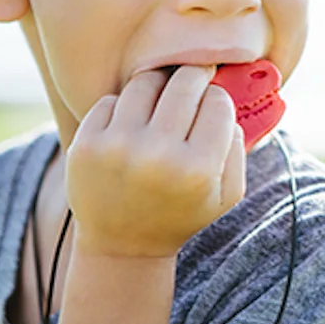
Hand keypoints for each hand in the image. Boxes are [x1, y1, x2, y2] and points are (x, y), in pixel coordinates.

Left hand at [65, 65, 246, 258]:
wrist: (122, 246)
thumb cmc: (182, 213)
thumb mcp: (227, 194)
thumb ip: (238, 146)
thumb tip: (224, 98)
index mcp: (198, 169)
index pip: (218, 102)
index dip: (218, 99)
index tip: (212, 106)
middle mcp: (157, 155)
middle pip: (185, 82)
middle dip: (195, 77)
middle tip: (194, 81)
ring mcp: (117, 147)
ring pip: (146, 81)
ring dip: (159, 85)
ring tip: (162, 100)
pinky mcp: (86, 144)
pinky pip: (111, 99)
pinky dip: (125, 106)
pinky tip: (131, 124)